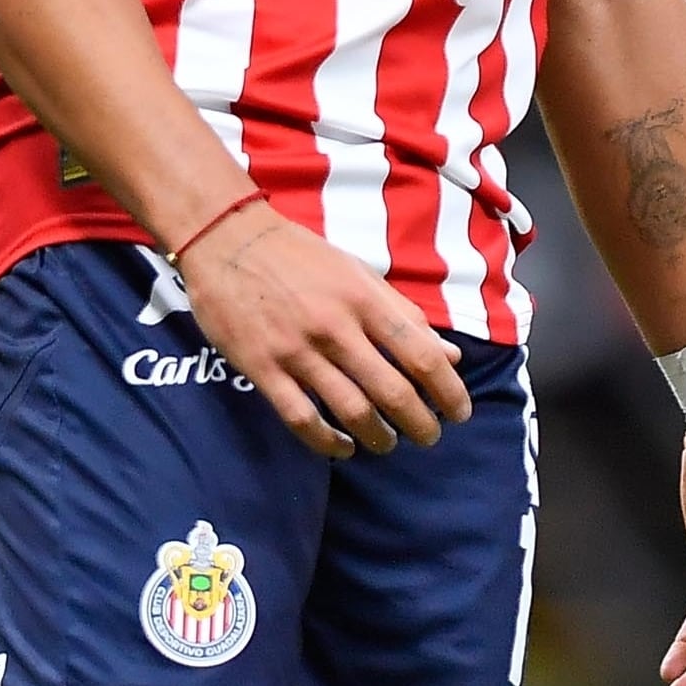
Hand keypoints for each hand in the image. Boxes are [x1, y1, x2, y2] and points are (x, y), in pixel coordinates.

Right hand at [177, 202, 473, 459]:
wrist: (226, 238)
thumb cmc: (300, 255)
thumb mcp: (359, 273)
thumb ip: (404, 315)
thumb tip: (449, 355)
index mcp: (364, 299)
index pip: (420, 356)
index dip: (448, 391)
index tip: (459, 413)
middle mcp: (335, 326)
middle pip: (391, 391)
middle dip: (419, 423)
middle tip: (429, 437)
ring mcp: (297, 350)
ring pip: (350, 411)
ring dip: (379, 437)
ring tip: (388, 443)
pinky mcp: (262, 368)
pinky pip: (301, 418)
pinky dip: (328, 441)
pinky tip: (343, 447)